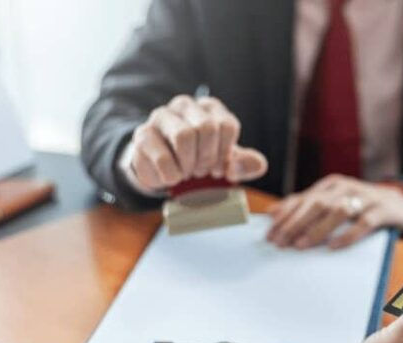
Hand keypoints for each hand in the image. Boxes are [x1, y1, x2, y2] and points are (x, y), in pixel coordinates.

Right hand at [128, 95, 267, 189]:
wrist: (162, 169)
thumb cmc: (198, 161)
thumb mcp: (225, 163)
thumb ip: (244, 163)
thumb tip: (259, 165)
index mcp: (210, 108)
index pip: (227, 125)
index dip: (225, 153)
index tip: (220, 168)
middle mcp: (186, 105)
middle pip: (207, 127)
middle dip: (207, 158)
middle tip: (202, 172)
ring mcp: (162, 116)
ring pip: (184, 136)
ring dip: (189, 165)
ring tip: (187, 173)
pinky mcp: (143, 135)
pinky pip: (163, 157)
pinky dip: (172, 175)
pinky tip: (172, 177)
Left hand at [267, 175, 402, 249]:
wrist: (398, 203)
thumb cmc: (357, 206)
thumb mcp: (332, 201)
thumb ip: (304, 205)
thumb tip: (271, 213)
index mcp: (331, 185)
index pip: (303, 199)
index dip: (285, 216)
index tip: (270, 234)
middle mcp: (346, 187)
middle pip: (317, 204)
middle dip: (296, 223)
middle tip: (281, 242)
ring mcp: (365, 197)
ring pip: (338, 211)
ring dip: (317, 229)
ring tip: (302, 245)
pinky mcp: (381, 211)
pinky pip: (364, 223)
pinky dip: (348, 235)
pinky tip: (334, 247)